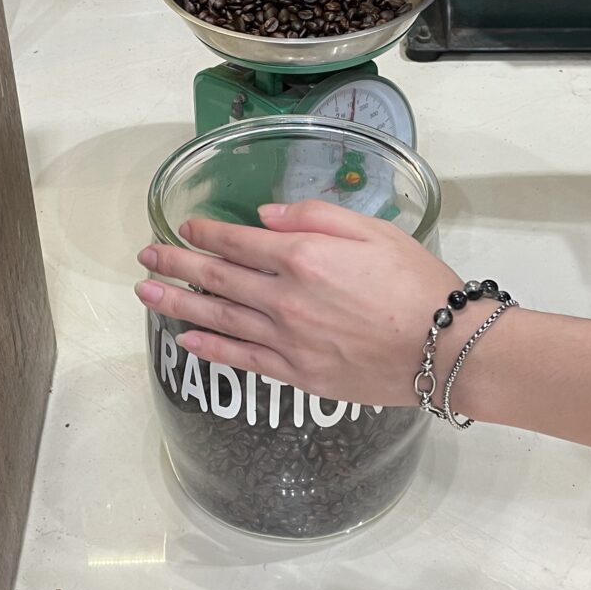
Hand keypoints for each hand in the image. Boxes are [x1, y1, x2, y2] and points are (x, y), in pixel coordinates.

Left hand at [135, 200, 469, 406]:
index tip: (184, 228)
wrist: (445, 348)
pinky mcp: (297, 373)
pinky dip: (211, 346)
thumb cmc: (415, 281)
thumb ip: (315, 216)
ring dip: (178, 302)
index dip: (205, 234)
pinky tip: (185, 338)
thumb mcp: (373, 230)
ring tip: (146, 293)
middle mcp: (284, 298)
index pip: (237, 242)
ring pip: (218, 317)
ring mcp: (287, 339)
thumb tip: (263, 217)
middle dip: (176, 264)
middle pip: (217, 278)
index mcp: (303, 257)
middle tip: (146, 256)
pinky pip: (242, 358)